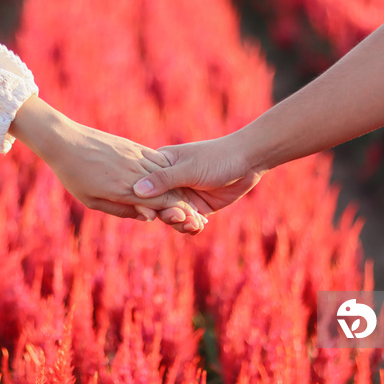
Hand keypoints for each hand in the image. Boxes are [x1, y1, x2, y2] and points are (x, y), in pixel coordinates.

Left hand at [9, 96, 205, 233]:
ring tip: (192, 199)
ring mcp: (135, 156)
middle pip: (168, 190)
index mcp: (124, 189)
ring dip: (180, 187)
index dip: (179, 212)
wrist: (64, 140)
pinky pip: (157, 159)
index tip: (193, 220)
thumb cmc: (74, 176)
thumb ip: (122, 210)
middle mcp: (134, 172)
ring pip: (165, 174)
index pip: (161, 203)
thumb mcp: (93, 201)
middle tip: (199, 215)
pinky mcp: (133, 146)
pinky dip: (167, 171)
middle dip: (185, 203)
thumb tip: (147, 216)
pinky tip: (175, 176)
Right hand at [133, 136, 263, 214]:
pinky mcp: (197, 207)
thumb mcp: (189, 168)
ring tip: (194, 223)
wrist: (248, 161)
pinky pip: (187, 222)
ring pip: (171, 216)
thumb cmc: (217, 157)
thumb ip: (164, 179)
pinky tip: (200, 225)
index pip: (142, 187)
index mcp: (160, 165)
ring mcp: (183, 196)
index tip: (149, 214)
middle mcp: (169, 182)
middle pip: (156, 206)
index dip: (142, 202)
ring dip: (180, 223)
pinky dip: (191, 226)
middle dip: (166, 214)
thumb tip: (136, 190)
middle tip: (180, 216)